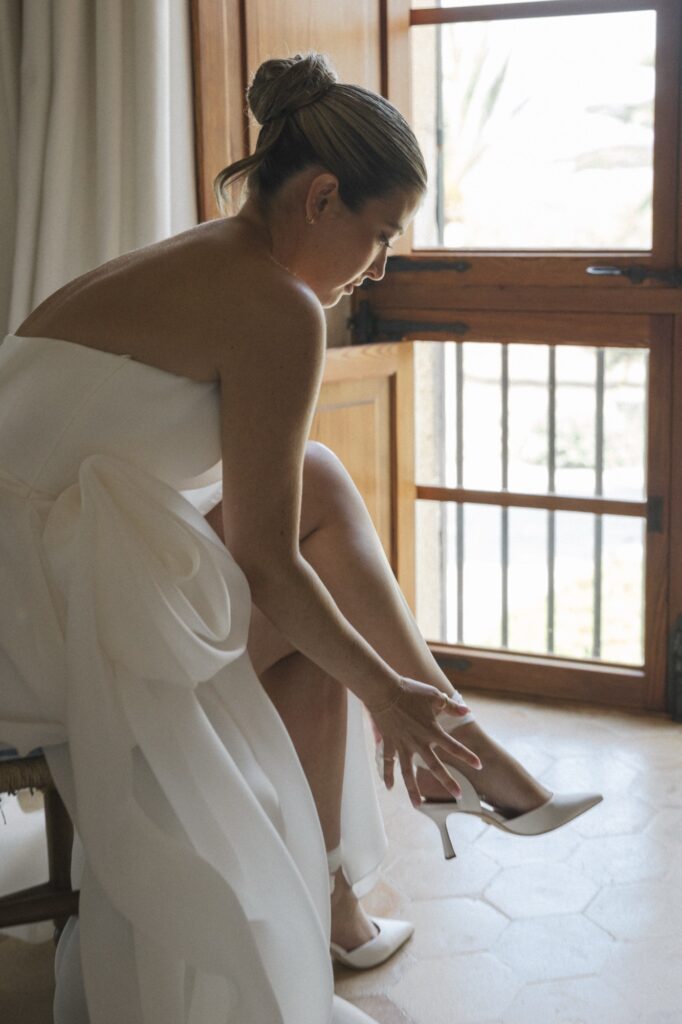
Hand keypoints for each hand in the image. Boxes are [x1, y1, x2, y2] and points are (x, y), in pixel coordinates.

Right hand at [369, 677, 480, 807]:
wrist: (383, 690)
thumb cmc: (410, 691)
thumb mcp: (434, 695)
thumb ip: (451, 707)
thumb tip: (468, 711)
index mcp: (431, 731)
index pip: (454, 747)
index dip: (467, 756)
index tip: (479, 766)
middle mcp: (418, 742)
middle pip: (435, 767)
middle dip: (447, 782)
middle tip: (458, 795)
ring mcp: (402, 745)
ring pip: (408, 773)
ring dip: (412, 790)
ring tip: (417, 806)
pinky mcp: (389, 743)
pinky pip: (388, 763)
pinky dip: (387, 775)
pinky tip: (390, 788)